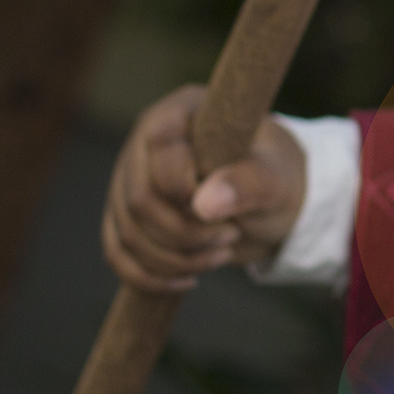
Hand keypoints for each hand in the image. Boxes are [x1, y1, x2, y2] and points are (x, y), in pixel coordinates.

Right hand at [99, 86, 309, 292]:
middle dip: (186, 233)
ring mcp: (129, 180)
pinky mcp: (125, 216)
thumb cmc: (273, 177)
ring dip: (175, 258)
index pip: (160, 147)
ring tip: (222, 253)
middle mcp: (145, 142)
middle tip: (231, 235)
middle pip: (139, 199)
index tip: (224, 211)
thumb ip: (248, 182)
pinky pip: (118, 252)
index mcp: (181, 112)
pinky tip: (187, 280)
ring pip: (128, 232)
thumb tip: (204, 204)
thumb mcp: (275, 178)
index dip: (185, 188)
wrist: (268, 202)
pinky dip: (149, 275)